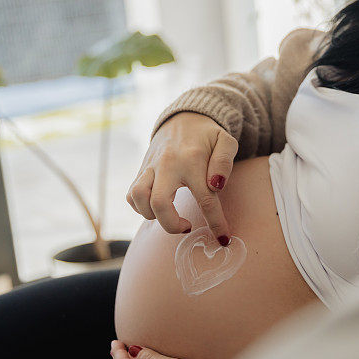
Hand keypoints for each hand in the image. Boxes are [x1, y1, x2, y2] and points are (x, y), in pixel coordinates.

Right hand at [126, 112, 237, 240]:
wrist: (183, 118)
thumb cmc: (208, 136)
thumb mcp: (226, 141)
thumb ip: (225, 162)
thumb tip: (216, 185)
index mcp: (192, 160)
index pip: (204, 199)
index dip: (215, 223)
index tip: (223, 239)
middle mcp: (167, 164)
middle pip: (159, 203)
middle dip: (172, 225)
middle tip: (187, 227)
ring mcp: (151, 167)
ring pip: (138, 198)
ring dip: (152, 216)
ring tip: (170, 216)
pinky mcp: (141, 170)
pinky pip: (132, 195)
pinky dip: (140, 207)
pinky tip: (157, 208)